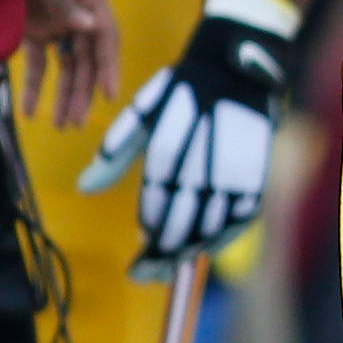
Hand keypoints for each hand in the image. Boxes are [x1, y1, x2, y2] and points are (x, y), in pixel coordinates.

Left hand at [17, 0, 121, 130]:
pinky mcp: (38, 32)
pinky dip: (36, 86)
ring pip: (68, 68)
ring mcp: (60, 26)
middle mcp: (82, 17)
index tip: (109, 95)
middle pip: (87, 61)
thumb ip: (65, 2)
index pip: (106, 39)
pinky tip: (29, 111)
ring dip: (65, 96)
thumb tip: (89, 28)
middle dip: (83, 93)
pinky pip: (40, 64)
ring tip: (61, 125)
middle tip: (77, 123)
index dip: (109, 68)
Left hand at [80, 0, 300, 277]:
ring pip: (210, 230)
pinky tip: (206, 247)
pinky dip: (222, 238)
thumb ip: (113, 154)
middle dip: (163, 257)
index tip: (137, 264)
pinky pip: (240, 220)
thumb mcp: (141, 113)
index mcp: (168, 154)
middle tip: (148, 275)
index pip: (156, 214)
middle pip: (181, 230)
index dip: (147, 244)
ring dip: (190, 252)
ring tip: (171, 263)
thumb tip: (84, 188)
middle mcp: (202, 170)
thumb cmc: (183, 91)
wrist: (239, 67)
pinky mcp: (258, 177)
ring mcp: (234, 176)